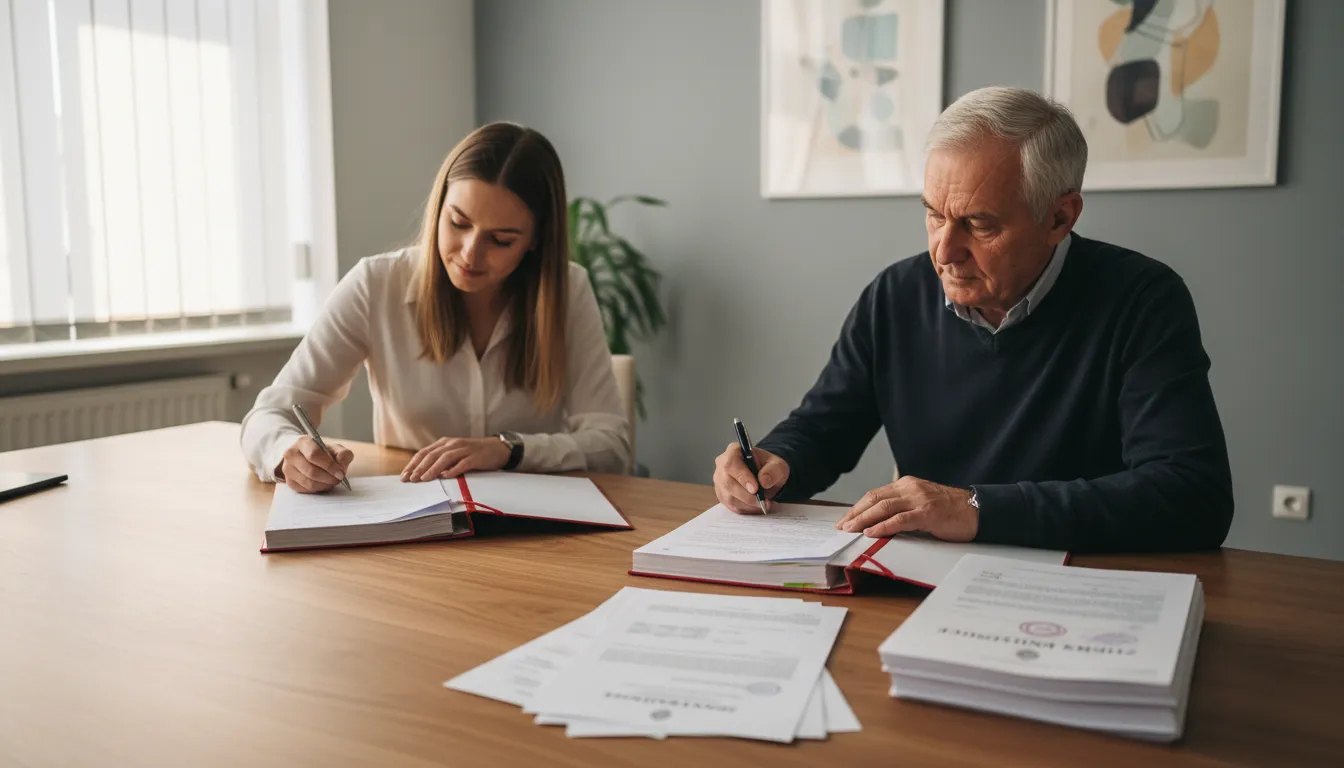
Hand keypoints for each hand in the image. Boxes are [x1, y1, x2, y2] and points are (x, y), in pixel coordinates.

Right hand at [279, 436, 353, 493]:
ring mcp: (287, 468)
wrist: (305, 455)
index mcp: (302, 442)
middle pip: (311, 471)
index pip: (314, 455)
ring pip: (308, 483)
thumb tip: (342, 462)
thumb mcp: (335, 449)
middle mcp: (291, 454)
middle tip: (339, 479)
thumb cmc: (322, 452)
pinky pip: (305, 490)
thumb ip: (343, 454)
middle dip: (329, 478)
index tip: (341, 473)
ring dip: (324, 485)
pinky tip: (324, 484)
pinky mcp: (288, 481)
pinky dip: (317, 489)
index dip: (329, 466)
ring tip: (332, 482)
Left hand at [401, 437, 511, 481]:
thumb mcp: (454, 453)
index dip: (413, 464)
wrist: (497, 448)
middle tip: (411, 479)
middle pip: (432, 455)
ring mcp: (464, 450)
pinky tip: (446, 476)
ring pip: (445, 458)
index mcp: (445, 443)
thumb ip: (440, 460)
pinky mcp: (475, 457)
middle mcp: (453, 444)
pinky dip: (453, 470)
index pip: (424, 453)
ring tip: (424, 479)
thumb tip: (422, 473)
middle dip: (419, 467)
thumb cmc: (473, 453)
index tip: (404, 476)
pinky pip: (462, 463)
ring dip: (433, 469)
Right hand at [713, 443, 790, 513]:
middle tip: (762, 501)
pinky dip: (745, 509)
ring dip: (747, 504)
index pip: (731, 463)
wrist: (766, 475)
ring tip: (763, 504)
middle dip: (746, 495)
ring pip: (728, 497)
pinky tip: (756, 506)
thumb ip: (773, 471)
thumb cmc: (769, 467)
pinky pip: (731, 506)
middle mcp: (722, 465)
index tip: (755, 488)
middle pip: (727, 482)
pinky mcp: (722, 494)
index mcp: (734, 451)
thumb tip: (764, 481)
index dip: (742, 477)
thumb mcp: (777, 465)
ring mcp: (720, 481)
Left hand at [835, 476, 977, 540]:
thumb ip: (901, 509)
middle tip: (842, 526)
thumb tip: (877, 523)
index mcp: (906, 485)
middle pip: (874, 498)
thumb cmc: (950, 511)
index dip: (857, 507)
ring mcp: (919, 499)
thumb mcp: (921, 505)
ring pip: (883, 507)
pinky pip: (900, 519)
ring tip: (851, 530)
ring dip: (863, 520)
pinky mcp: (928, 513)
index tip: (845, 519)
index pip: (875, 494)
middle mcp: (910, 488)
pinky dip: (883, 526)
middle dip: (855, 513)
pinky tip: (871, 533)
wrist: (977, 510)